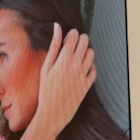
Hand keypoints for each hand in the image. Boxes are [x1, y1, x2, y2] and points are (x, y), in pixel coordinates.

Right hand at [33, 23, 95, 137]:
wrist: (52, 113)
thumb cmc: (45, 90)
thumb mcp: (45, 67)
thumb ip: (53, 46)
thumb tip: (57, 27)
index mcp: (64, 59)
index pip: (74, 37)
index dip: (72, 34)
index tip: (67, 37)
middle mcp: (76, 65)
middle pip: (85, 43)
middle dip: (80, 40)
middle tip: (73, 45)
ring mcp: (83, 75)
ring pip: (91, 55)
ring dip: (85, 51)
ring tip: (76, 56)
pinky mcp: (87, 84)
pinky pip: (94, 70)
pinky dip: (90, 66)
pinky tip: (82, 68)